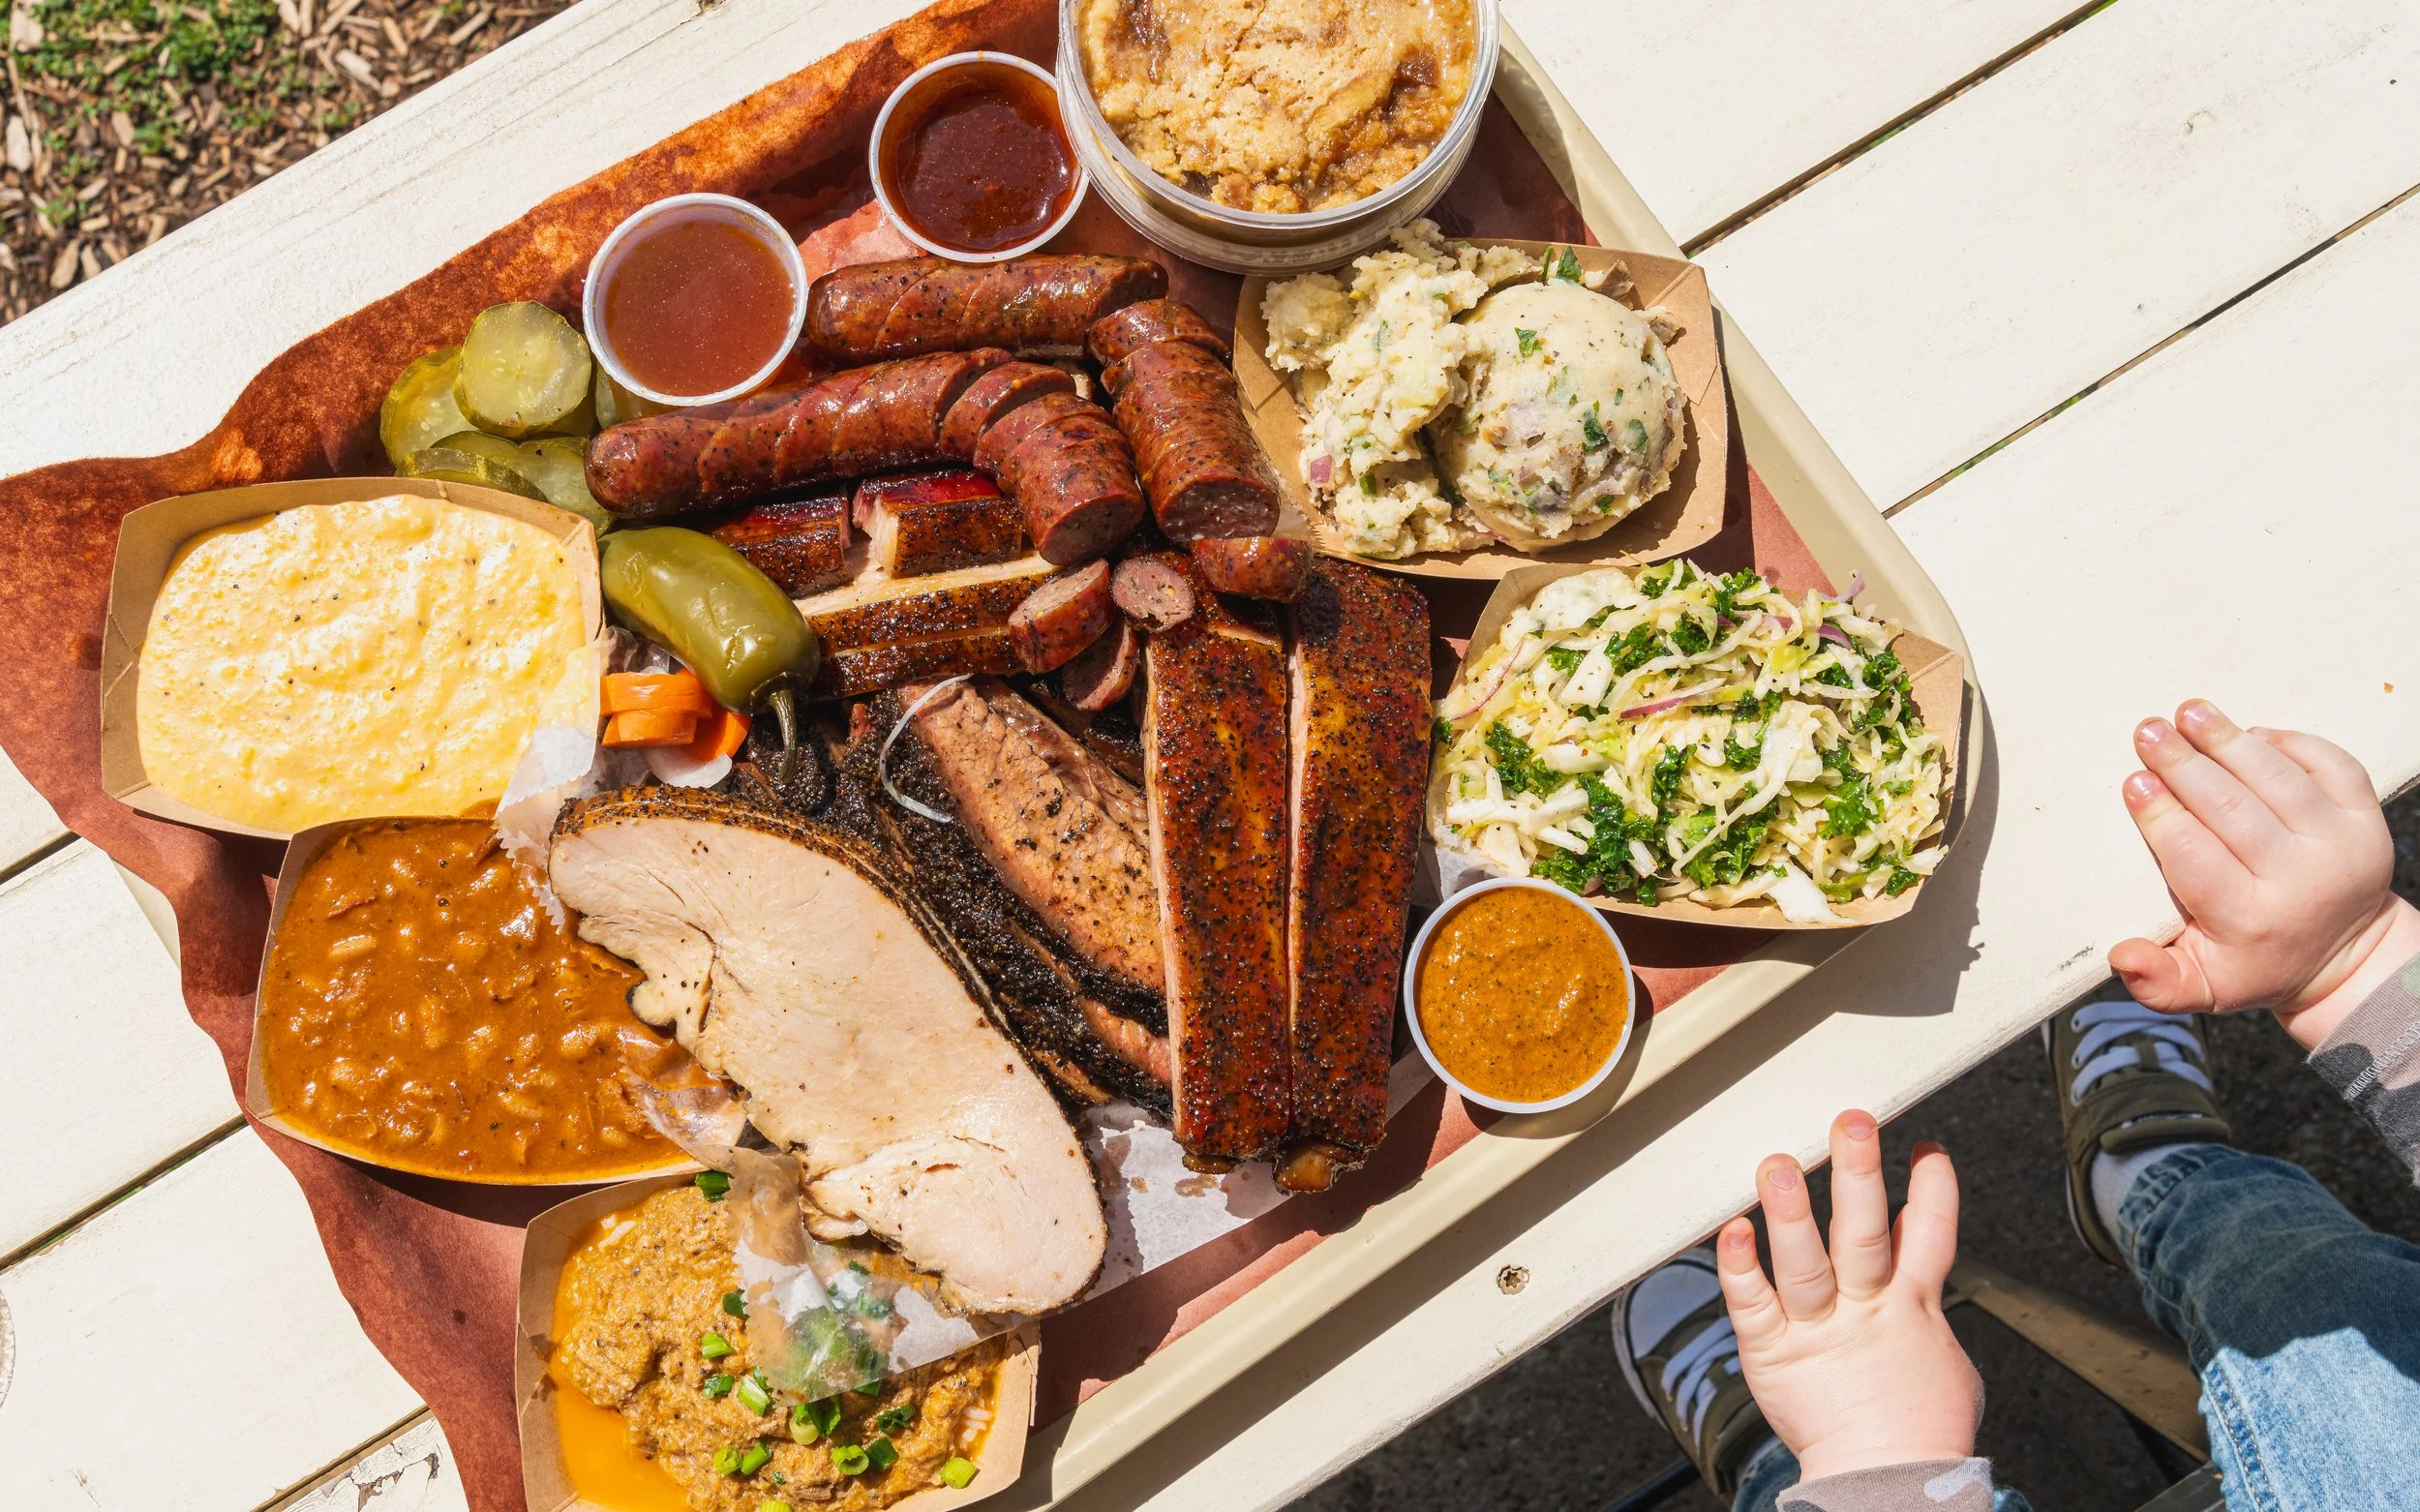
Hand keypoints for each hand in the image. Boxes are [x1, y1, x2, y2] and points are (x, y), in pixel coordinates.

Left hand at [1716, 1112, 1980, 1483]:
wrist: (1887, 1486)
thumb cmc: (1915, 1426)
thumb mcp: (1938, 1355)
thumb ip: (1921, 1300)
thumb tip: (1920, 1261)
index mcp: (1911, 1309)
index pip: (1929, 1236)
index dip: (1931, 1190)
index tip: (1926, 1147)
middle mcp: (1864, 1310)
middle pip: (1863, 1233)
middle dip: (1858, 1175)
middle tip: (1851, 1123)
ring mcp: (1818, 1330)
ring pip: (1805, 1262)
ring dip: (1790, 1212)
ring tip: (1778, 1164)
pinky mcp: (1774, 1353)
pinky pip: (1752, 1303)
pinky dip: (1740, 1266)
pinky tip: (1730, 1229)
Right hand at [2109, 700, 2419, 1046]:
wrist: (2345, 957)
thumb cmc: (2256, 963)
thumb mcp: (2203, 987)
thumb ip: (2157, 981)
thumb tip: (2121, 956)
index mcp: (2251, 922)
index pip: (2195, 857)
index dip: (2161, 815)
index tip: (2134, 781)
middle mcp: (2301, 881)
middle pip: (2231, 808)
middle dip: (2184, 763)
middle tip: (2147, 732)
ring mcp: (2339, 845)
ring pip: (2276, 779)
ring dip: (2228, 740)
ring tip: (2189, 714)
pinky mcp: (2366, 820)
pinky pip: (2330, 764)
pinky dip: (2288, 742)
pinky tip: (2249, 733)